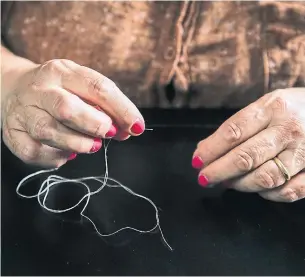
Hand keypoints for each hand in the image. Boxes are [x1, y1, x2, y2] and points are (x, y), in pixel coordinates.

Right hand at [2, 59, 144, 167]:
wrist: (14, 90)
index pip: (97, 87)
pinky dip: (57, 157)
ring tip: (92, 145)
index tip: (137, 127)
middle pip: (67, 108)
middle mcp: (39, 89)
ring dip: (78, 143)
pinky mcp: (13, 134)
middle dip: (95, 125)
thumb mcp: (83, 87)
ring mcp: (23, 112)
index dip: (122, 109)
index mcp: (62, 71)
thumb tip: (129, 129)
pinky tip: (68, 152)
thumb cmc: (59, 91)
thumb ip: (107, 106)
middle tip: (109, 133)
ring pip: (49, 131)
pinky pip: (36, 152)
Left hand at [192, 88, 304, 202]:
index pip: (233, 132)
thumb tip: (203, 149)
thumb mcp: (266, 106)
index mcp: (272, 108)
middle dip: (219, 171)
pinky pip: (290, 191)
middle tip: (204, 178)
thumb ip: (237, 127)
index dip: (210, 149)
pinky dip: (269, 195)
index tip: (196, 161)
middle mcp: (288, 129)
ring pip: (265, 177)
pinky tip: (257, 189)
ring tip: (226, 182)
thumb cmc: (291, 110)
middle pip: (246, 157)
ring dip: (240, 184)